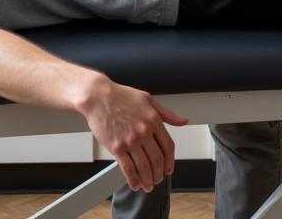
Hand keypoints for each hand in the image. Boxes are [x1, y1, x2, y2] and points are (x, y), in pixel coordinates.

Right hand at [80, 77, 187, 191]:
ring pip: (144, 167)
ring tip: (148, 185)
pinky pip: (128, 169)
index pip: (168, 146)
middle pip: (157, 160)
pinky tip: (135, 184)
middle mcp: (144, 131)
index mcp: (153, 120)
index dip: (170, 161)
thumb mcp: (148, 99)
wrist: (98, 96)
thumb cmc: (120, 96)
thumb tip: (183, 121)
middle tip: (158, 179)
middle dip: (159, 174)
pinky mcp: (117, 147)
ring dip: (148, 180)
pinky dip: (133, 180)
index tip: (168, 169)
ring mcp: (130, 140)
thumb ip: (167, 113)